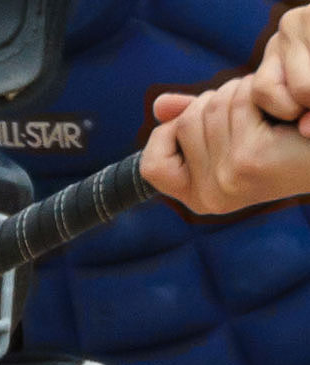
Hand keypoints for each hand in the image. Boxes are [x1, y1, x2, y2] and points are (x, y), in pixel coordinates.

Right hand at [141, 4, 309, 213]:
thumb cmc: (284, 141)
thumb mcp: (229, 134)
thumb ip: (191, 123)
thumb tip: (160, 106)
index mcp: (198, 199)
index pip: (150, 166)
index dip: (167, 136)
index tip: (197, 131)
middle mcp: (207, 197)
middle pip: (183, 124)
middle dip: (214, 103)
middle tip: (250, 117)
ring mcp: (226, 181)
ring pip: (210, 108)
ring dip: (239, 94)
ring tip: (266, 114)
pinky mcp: (248, 160)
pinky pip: (237, 104)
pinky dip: (259, 95)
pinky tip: (278, 114)